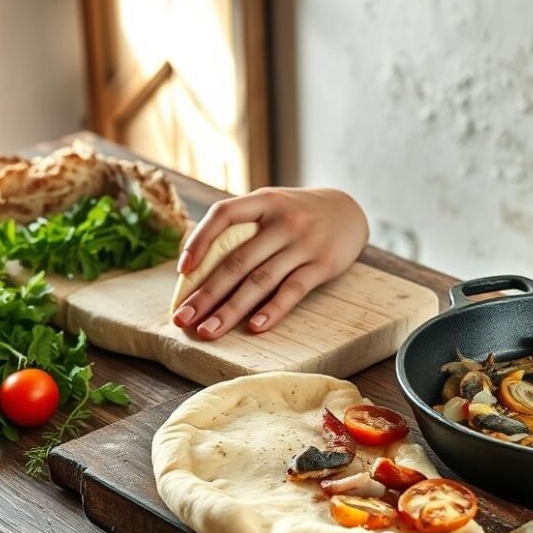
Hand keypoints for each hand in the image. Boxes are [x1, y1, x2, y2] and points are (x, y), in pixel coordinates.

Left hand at [172, 187, 367, 339]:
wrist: (349, 211)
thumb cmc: (297, 213)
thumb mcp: (270, 205)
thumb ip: (240, 225)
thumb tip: (195, 265)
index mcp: (263, 201)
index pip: (223, 214)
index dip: (199, 240)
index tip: (182, 270)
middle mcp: (283, 221)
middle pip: (237, 260)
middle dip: (206, 293)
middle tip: (182, 318)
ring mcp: (304, 243)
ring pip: (260, 281)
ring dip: (230, 310)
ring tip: (207, 331)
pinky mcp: (323, 265)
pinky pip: (292, 291)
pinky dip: (272, 310)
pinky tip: (253, 328)